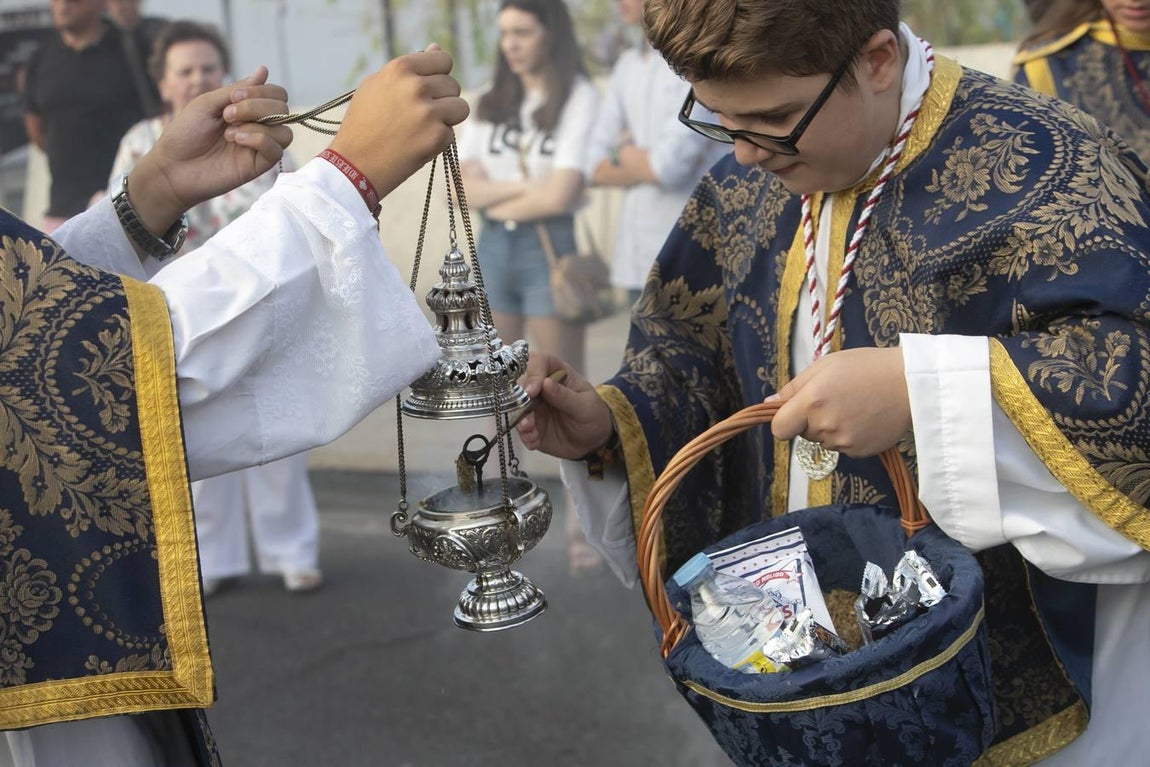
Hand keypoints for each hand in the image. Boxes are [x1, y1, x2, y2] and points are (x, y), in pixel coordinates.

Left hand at [128, 67, 291, 233]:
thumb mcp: (208, 103)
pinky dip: (258, 139)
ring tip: (230, 132)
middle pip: (283, 109)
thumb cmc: (185, 134)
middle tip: (228, 114)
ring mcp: (259, 147)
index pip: (276, 94)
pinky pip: (276, 150)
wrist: (172, 167)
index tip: (233, 97)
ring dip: (257, 124)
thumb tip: (264, 70)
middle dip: (257, 106)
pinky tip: (236, 140)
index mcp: (247, 109)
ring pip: (284, 131)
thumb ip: (238, 89)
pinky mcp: (258, 166)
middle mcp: (258, 126)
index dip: (261, 91)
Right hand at [328, 44, 468, 198]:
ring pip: (461, 108)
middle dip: (442, 99)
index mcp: (400, 68)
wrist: (355, 165)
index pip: (443, 60)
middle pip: (453, 85)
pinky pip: (451, 132)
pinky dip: (438, 140)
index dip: (439, 75)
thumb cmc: (363, 124)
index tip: (430, 88)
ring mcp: (428, 112)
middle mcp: (416, 86)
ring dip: (447, 118)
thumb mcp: (376, 86)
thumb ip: (408, 69)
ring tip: (423, 128)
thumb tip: (437, 48)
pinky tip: (417, 144)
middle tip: (420, 115)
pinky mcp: (437, 136)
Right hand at [515, 352, 613, 459]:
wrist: (593, 441)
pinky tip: (534, 442)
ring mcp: (533, 405)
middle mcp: (540, 386)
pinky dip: (524, 435)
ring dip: (520, 421)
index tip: (532, 391)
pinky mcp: (530, 424)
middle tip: (528, 418)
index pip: (538, 362)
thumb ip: (564, 396)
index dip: (533, 374)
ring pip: (516, 407)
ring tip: (530, 433)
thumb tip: (545, 383)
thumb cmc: (592, 415)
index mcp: (556, 372)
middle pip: (521, 384)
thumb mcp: (585, 406)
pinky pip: (520, 428)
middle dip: (520, 402)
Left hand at [768, 347, 910, 456]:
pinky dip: (849, 436)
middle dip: (811, 419)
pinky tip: (865, 418)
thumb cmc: (867, 367)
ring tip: (854, 406)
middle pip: (803, 433)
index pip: (779, 429)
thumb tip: (769, 404)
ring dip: (831, 428)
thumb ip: (794, 387)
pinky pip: (843, 447)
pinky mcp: (860, 452)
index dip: (783, 421)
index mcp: (812, 402)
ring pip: (823, 441)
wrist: (911, 383)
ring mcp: (843, 442)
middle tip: (836, 399)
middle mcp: (825, 426)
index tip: (793, 412)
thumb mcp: (825, 366)